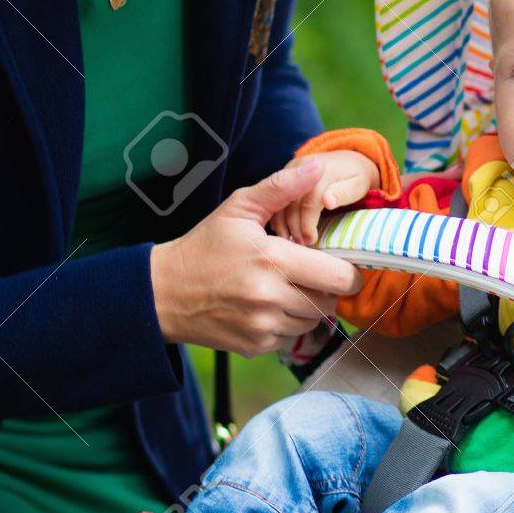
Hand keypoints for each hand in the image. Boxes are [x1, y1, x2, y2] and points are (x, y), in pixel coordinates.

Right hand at [149, 160, 363, 356]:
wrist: (165, 292)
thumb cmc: (206, 245)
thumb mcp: (239, 208)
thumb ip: (281, 187)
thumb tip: (319, 166)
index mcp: (272, 260)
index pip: (338, 277)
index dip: (347, 270)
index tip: (337, 261)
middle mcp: (270, 298)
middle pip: (330, 302)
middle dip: (326, 287)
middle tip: (309, 272)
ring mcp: (262, 326)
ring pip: (313, 322)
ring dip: (308, 306)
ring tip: (285, 286)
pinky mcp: (255, 346)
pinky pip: (291, 338)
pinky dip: (287, 323)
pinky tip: (268, 305)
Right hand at [270, 148, 380, 245]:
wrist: (347, 160)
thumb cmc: (355, 177)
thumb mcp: (357, 186)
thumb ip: (343, 193)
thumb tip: (328, 201)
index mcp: (323, 169)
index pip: (311, 200)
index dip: (308, 222)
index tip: (311, 240)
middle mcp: (303, 165)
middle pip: (293, 201)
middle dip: (295, 226)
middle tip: (302, 244)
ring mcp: (292, 168)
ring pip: (281, 199)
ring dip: (285, 223)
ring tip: (293, 241)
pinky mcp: (285, 174)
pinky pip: (277, 196)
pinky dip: (278, 216)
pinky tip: (283, 232)